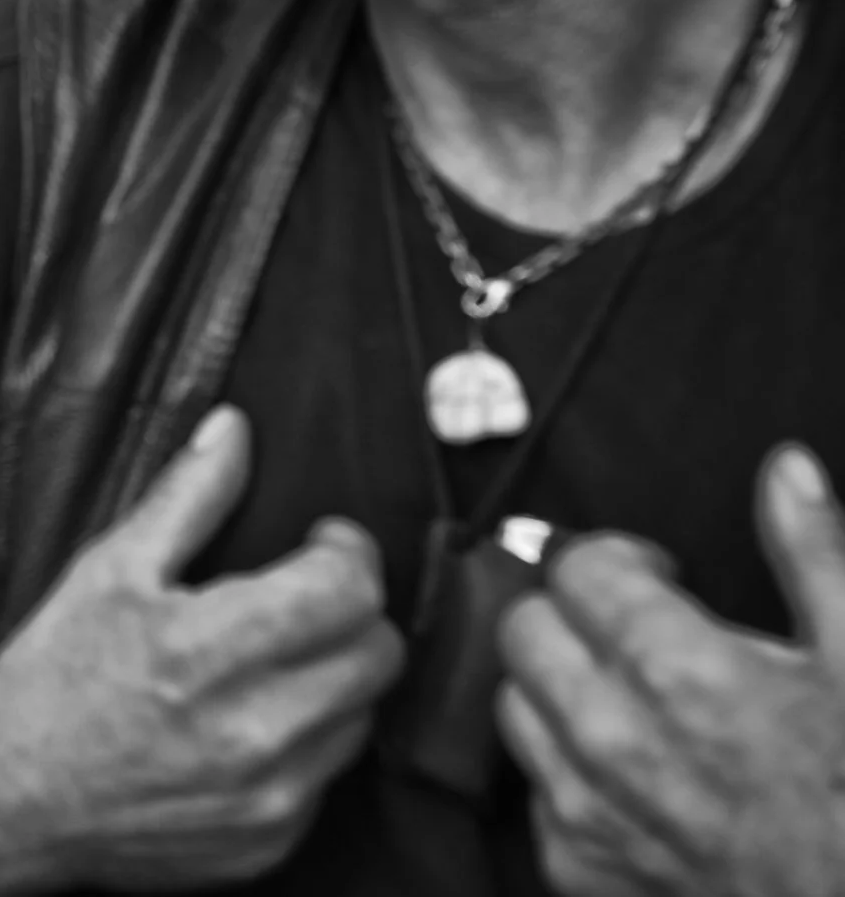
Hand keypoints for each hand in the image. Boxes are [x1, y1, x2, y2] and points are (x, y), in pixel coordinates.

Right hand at [0, 405, 404, 889]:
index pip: (349, 590)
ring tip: (268, 663)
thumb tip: (233, 431)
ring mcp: (266, 797)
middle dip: (349, 612)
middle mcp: (250, 731)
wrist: (5, 802)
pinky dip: (305, 743)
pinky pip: (330, 776)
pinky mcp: (269, 843)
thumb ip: (186, 496)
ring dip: (333, 679)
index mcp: (205, 649)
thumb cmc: (49, 682)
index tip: (326, 543)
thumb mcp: (107, 570)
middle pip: (378, 653)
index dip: (348, 551)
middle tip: (304, 599)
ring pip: (364, 715)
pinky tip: (248, 722)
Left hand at [496, 445, 844, 895]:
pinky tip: (633, 770)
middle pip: (525, 625)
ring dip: (560, 688)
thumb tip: (785, 472)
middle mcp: (611, 738)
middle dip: (574, 615)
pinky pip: (533, 788)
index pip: (575, 566)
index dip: (618, 560)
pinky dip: (569, 769)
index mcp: (676, 671)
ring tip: (635, 699)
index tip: (658, 577)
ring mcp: (587, 808)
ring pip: (514, 703)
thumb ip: (813, 554)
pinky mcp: (579, 865)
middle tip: (638, 632)